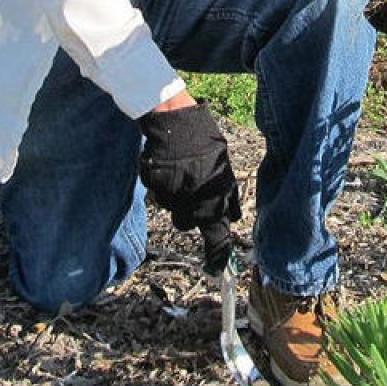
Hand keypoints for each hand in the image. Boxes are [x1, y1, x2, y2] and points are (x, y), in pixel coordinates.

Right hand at [138, 102, 239, 262]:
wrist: (174, 118)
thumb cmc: (202, 138)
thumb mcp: (222, 165)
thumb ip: (226, 194)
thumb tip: (231, 216)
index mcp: (216, 197)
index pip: (218, 234)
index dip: (216, 253)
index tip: (216, 267)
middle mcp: (195, 200)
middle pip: (187, 223)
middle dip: (186, 212)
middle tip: (186, 191)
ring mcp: (173, 194)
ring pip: (170, 208)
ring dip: (171, 195)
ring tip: (176, 170)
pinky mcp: (155, 186)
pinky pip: (155, 193)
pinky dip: (158, 182)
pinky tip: (165, 164)